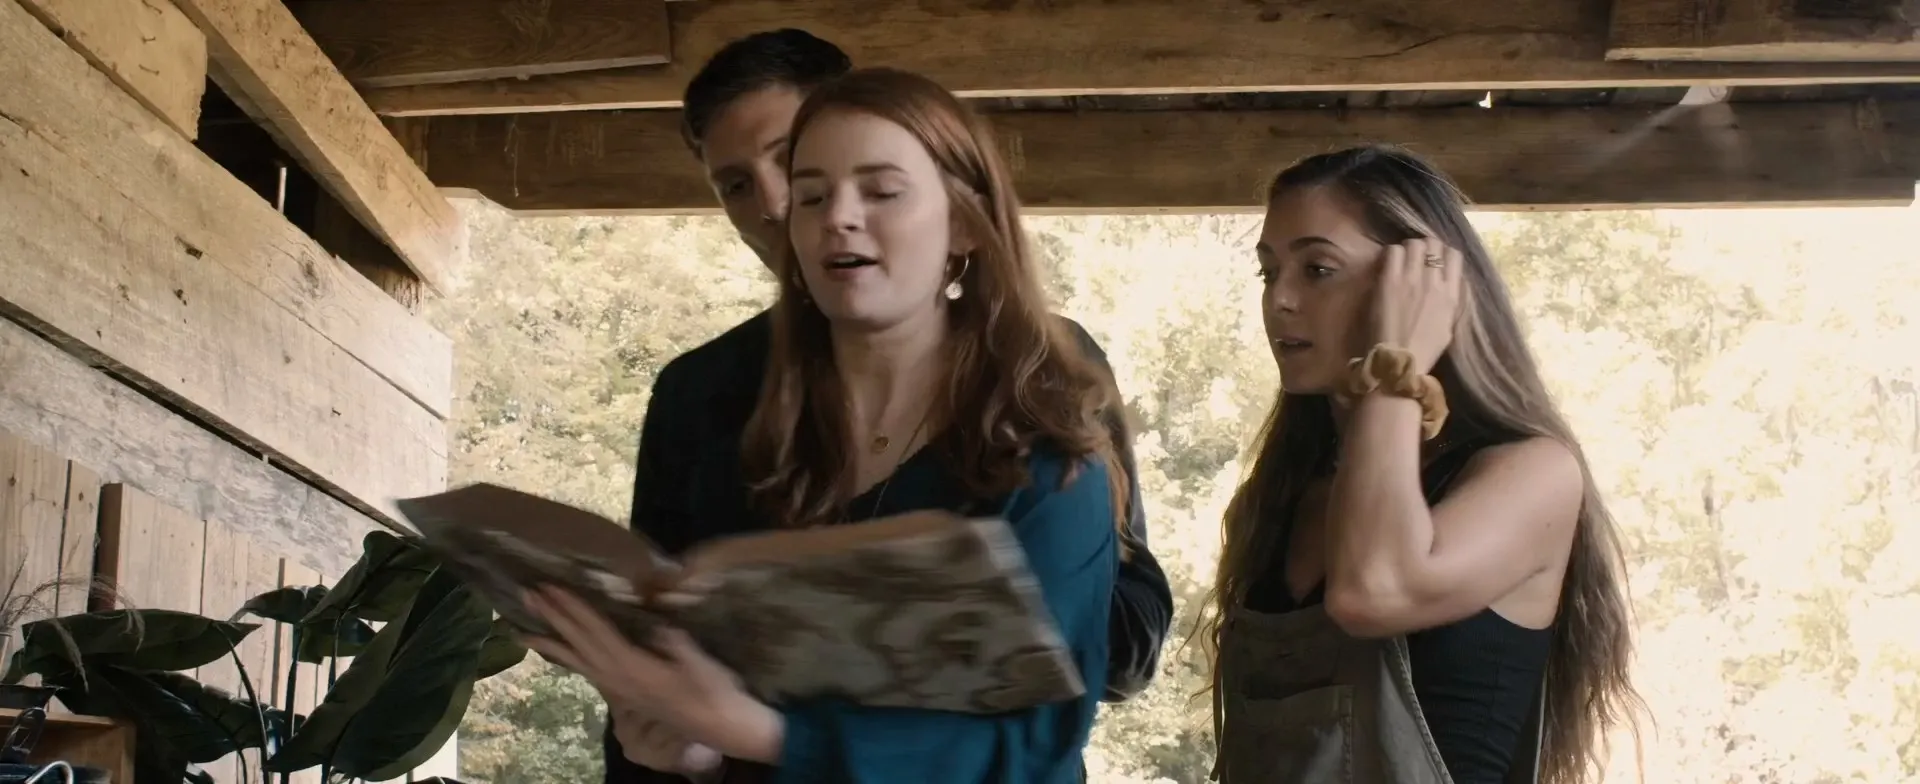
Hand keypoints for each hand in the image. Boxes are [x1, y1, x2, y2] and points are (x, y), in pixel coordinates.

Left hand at [521, 585, 783, 762]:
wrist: (721, 725)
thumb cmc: (714, 691)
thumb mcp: (699, 664)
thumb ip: (676, 644)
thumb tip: (658, 624)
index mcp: (633, 667)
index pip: (596, 632)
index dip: (573, 609)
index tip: (551, 588)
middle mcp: (618, 678)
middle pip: (579, 643)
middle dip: (553, 618)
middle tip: (527, 594)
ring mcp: (619, 687)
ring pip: (577, 660)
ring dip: (550, 643)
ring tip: (521, 630)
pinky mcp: (624, 692)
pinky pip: (587, 671)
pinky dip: (569, 659)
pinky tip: (559, 652)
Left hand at [1371, 238, 1463, 373]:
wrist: (1400, 362)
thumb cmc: (1424, 350)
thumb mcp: (1448, 325)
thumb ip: (1450, 302)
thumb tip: (1448, 286)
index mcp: (1452, 294)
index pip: (1454, 256)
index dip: (1443, 253)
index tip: (1434, 258)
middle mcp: (1435, 282)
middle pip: (1434, 244)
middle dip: (1425, 246)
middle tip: (1415, 255)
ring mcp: (1412, 279)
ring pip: (1414, 244)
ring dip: (1407, 248)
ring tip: (1401, 258)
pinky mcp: (1390, 281)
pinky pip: (1393, 251)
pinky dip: (1391, 253)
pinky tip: (1388, 264)